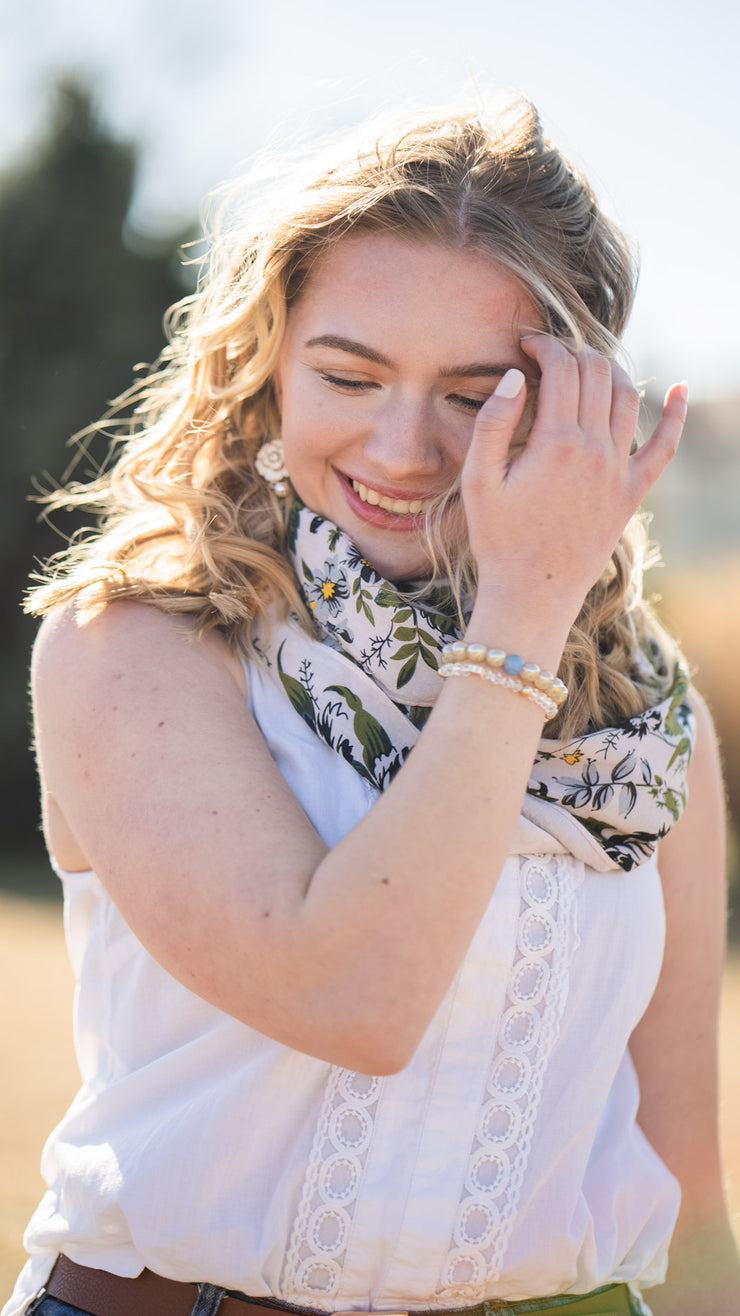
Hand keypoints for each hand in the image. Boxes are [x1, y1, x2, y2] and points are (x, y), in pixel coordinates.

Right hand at [460, 335, 686, 620]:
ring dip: (610, 370)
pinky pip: (665, 446)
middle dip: (573, 352)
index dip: (544, 346)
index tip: (527, 345)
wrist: (533, 591)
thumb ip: (493, 422)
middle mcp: (595, 450)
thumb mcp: (478, 480)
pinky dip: (675, 414)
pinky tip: (682, 389)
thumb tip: (515, 376)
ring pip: (627, 396)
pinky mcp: (632, 492)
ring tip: (587, 366)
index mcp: (556, 443)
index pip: (561, 368)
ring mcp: (619, 470)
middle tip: (551, 356)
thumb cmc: (498, 538)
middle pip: (596, 373)